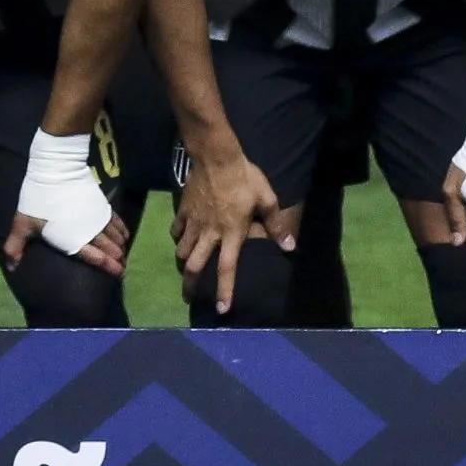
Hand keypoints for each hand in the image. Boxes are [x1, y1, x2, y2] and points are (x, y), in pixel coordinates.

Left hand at [7, 130, 130, 277]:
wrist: (56, 169)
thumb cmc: (39, 198)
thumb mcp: (23, 224)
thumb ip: (16, 247)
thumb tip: (11, 268)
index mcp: (71, 238)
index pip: (93, 256)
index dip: (106, 265)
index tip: (118, 273)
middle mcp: (89, 230)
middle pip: (107, 247)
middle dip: (116, 259)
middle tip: (123, 268)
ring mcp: (97, 216)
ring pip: (114, 235)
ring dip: (120, 246)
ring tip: (123, 255)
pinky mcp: (101, 203)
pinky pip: (116, 220)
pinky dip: (122, 229)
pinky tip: (125, 236)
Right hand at [171, 145, 290, 319]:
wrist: (216, 156)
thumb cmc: (244, 178)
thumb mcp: (266, 199)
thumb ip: (276, 225)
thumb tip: (289, 247)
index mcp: (231, 233)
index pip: (227, 269)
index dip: (225, 290)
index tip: (221, 309)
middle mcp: (210, 233)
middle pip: (194, 266)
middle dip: (191, 285)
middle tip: (190, 297)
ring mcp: (194, 222)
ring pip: (182, 250)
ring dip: (184, 263)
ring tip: (186, 269)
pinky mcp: (184, 210)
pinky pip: (176, 230)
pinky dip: (177, 238)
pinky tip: (181, 238)